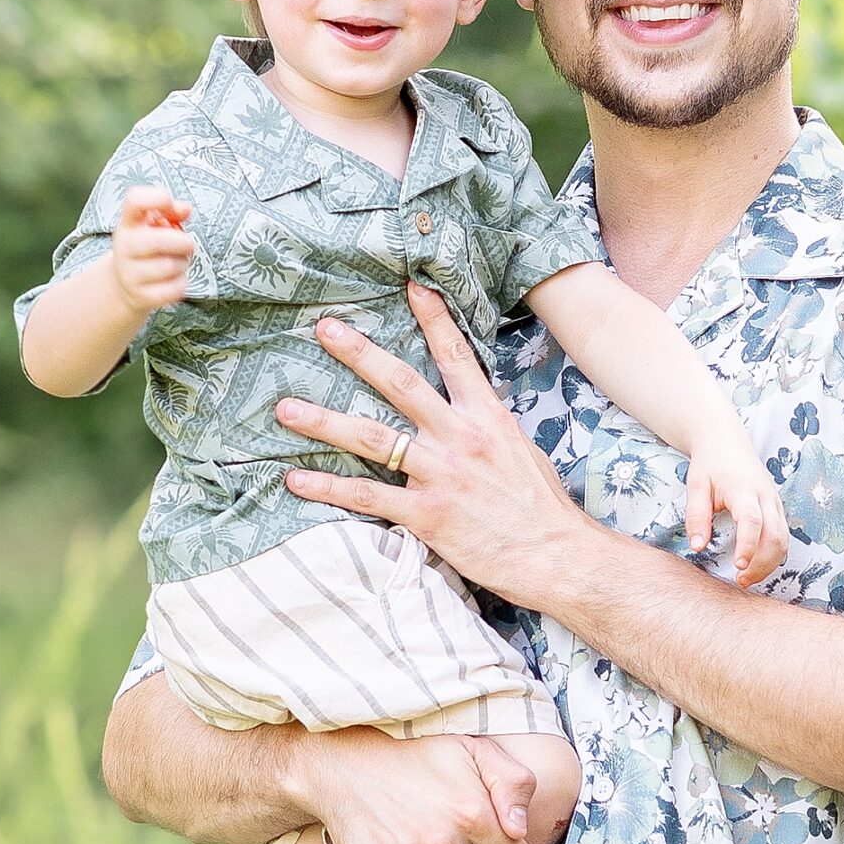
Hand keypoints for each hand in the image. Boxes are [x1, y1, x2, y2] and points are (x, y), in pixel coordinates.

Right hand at [111, 185, 193, 312]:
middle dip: (182, 242)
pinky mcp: (140, 296)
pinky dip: (181, 284)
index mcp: (129, 223)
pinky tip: (176, 279)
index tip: (170, 205)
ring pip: (168, 267)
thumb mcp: (155, 224)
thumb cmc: (148, 247)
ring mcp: (129, 273)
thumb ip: (171, 211)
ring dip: (182, 263)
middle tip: (187, 244)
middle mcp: (124, 246)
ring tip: (179, 262)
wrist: (125, 284)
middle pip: (156, 241)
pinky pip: (171, 290)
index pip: (134, 200)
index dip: (157, 198)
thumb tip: (185, 209)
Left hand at [276, 283, 592, 611]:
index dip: (433, 320)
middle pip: (401, 384)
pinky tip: (296, 479)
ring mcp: (441, 475)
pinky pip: (367, 496)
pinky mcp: (427, 515)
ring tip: (286, 408)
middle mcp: (461, 438)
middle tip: (325, 329)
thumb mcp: (520, 451)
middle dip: (359, 353)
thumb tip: (467, 411)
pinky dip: (328, 487)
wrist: (558, 556)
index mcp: (487, 418)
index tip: (411, 287)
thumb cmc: (541, 508)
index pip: (456, 357)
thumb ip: (487, 427)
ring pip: (371, 438)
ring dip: (323, 421)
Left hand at [684, 427, 788, 586]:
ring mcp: (775, 502)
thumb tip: (697, 546)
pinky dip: (774, 555)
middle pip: (776, 535)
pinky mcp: (777, 508)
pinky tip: (756, 566)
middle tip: (740, 580)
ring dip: (770, 563)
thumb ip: (696, 516)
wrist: (726, 442)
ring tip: (747, 578)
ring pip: (784, 539)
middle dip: (762, 563)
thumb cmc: (709, 465)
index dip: (749, 546)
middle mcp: (766, 496)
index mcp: (744, 489)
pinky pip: (783, 536)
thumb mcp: (696, 486)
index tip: (739, 566)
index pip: (753, 521)